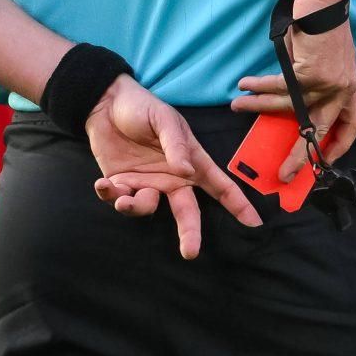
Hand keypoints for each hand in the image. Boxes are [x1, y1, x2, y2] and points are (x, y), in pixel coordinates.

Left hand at [87, 74, 259, 256]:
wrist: (106, 103)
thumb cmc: (143, 107)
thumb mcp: (164, 119)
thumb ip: (176, 145)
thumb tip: (185, 171)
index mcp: (191, 162)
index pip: (220, 186)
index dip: (237, 204)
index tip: (253, 223)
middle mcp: (171, 178)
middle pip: (187, 212)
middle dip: (190, 233)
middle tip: (191, 252)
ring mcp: (146, 183)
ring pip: (147, 207)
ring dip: (135, 206)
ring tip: (122, 197)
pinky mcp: (121, 184)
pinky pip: (118, 199)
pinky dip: (110, 196)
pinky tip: (102, 185)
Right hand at [228, 0, 355, 172]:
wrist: (325, 1)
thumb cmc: (323, 28)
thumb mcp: (324, 61)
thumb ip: (312, 84)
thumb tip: (288, 102)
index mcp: (350, 87)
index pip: (353, 123)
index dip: (339, 144)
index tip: (326, 160)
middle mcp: (343, 89)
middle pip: (321, 129)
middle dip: (301, 155)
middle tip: (284, 172)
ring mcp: (328, 82)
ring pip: (291, 107)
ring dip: (261, 108)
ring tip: (239, 107)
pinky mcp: (311, 73)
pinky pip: (280, 87)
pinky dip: (259, 86)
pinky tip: (245, 86)